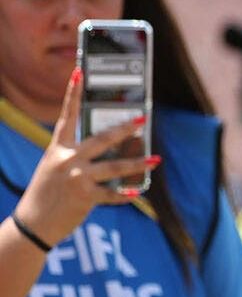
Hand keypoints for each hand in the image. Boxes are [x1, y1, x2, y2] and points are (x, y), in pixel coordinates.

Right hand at [11, 67, 160, 246]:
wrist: (32, 224)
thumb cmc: (46, 193)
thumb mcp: (54, 168)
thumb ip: (76, 155)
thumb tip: (110, 147)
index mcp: (57, 148)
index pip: (66, 116)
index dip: (72, 93)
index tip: (80, 72)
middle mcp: (67, 160)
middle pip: (101, 139)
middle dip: (124, 130)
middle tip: (142, 121)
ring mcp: (76, 178)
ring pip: (114, 166)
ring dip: (137, 163)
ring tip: (155, 159)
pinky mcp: (84, 197)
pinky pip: (112, 193)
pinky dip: (125, 194)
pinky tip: (138, 192)